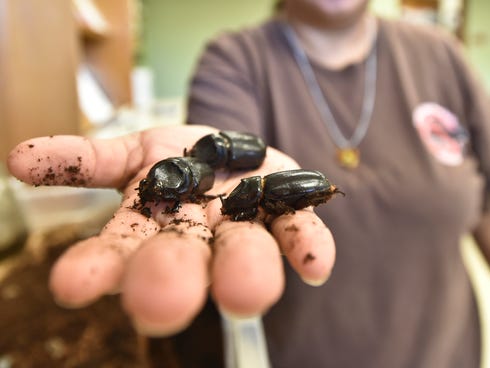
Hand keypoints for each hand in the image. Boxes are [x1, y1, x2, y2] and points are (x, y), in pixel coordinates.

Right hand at [7, 125, 334, 335]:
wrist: (237, 154)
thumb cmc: (180, 160)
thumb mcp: (131, 152)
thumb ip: (84, 160)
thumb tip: (21, 159)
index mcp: (154, 228)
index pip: (120, 255)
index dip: (99, 269)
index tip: (74, 286)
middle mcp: (197, 237)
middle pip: (182, 263)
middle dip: (170, 281)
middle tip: (159, 305)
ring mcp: (245, 227)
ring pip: (244, 254)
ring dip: (245, 272)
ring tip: (248, 294)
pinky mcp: (288, 210)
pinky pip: (302, 230)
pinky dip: (309, 246)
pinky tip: (315, 266)